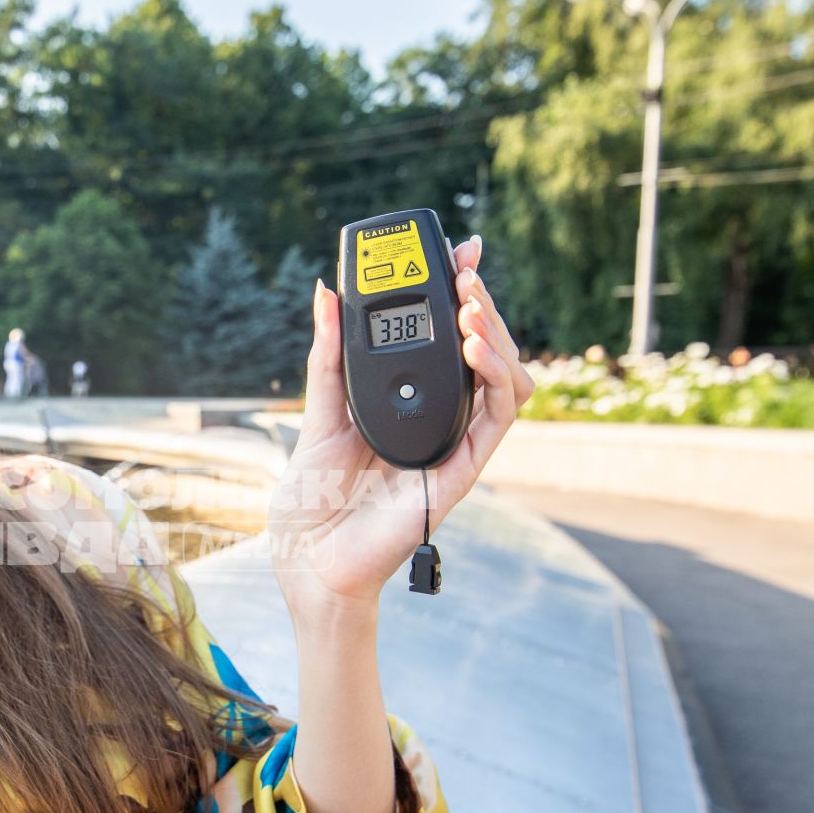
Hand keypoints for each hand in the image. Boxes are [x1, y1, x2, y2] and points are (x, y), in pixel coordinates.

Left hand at [269, 236, 533, 619]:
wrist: (308, 559)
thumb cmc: (311, 501)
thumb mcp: (318, 411)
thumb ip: (328, 354)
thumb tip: (327, 294)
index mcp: (408, 405)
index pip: (451, 341)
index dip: (464, 296)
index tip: (463, 253)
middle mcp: (438, 422)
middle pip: (486, 354)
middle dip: (484, 306)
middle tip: (468, 271)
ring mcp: (453, 446)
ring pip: (505, 381)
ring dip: (498, 337)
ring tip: (472, 306)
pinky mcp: (460, 471)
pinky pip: (496, 418)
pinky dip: (494, 376)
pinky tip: (474, 348)